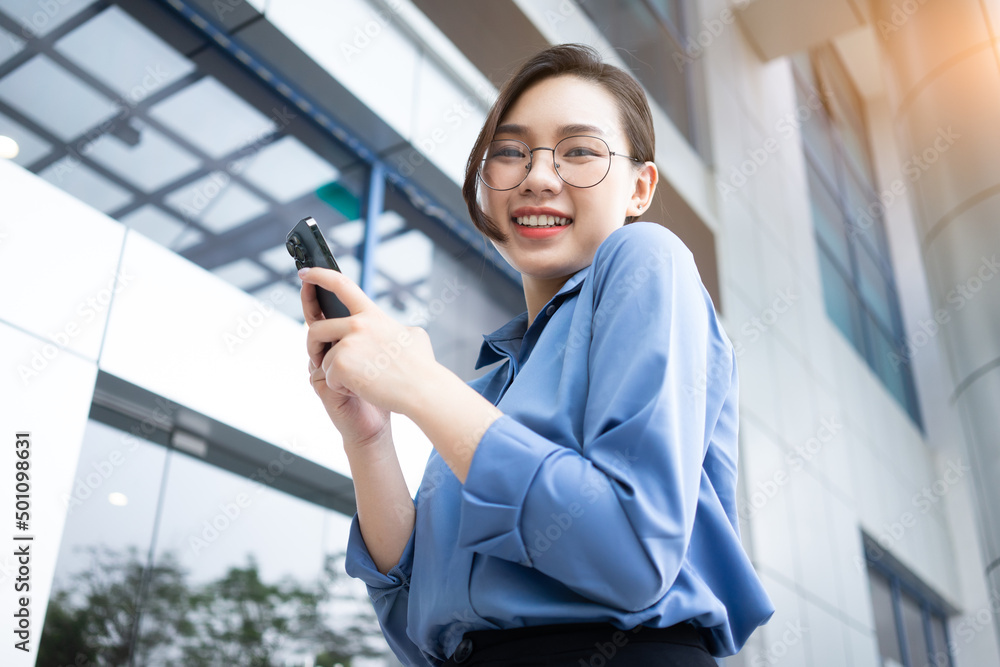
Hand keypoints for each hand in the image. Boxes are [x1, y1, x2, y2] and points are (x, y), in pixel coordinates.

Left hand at [299, 267, 437, 432]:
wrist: (423, 391)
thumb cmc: (422, 368)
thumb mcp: (413, 336)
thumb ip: (393, 329)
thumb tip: (393, 330)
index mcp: (373, 314)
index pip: (341, 285)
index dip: (320, 276)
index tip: (306, 274)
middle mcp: (358, 324)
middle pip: (316, 330)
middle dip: (312, 347)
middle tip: (317, 360)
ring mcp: (348, 344)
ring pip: (324, 359)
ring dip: (336, 374)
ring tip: (362, 382)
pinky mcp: (341, 364)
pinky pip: (329, 378)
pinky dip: (342, 389)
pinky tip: (363, 390)